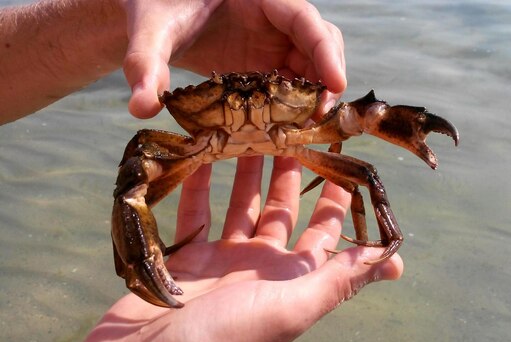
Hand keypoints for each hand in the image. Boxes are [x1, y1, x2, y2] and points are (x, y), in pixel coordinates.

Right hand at [80, 156, 402, 341]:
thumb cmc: (226, 339)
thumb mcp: (292, 306)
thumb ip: (341, 279)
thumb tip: (396, 260)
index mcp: (292, 277)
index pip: (324, 228)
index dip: (336, 193)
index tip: (341, 153)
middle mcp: (262, 267)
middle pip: (281, 209)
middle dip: (288, 170)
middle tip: (292, 128)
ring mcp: (223, 262)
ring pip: (240, 205)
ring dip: (246, 172)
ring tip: (252, 131)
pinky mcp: (187, 258)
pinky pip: (196, 213)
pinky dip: (200, 185)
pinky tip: (204, 154)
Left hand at [122, 0, 345, 117]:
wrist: (154, 16)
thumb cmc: (156, 7)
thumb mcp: (151, 30)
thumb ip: (145, 62)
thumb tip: (141, 106)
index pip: (303, 17)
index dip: (323, 50)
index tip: (335, 84)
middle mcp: (273, 16)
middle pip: (319, 40)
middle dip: (326, 75)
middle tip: (319, 114)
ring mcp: (272, 40)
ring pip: (311, 64)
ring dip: (314, 94)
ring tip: (307, 126)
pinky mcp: (265, 62)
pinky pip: (292, 81)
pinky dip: (295, 103)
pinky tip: (288, 127)